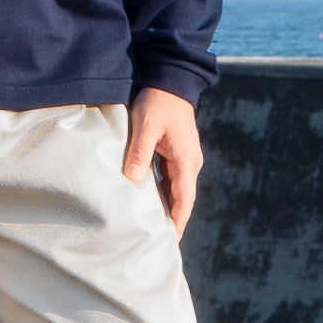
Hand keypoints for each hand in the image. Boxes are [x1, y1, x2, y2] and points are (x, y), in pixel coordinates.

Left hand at [122, 86, 202, 238]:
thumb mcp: (146, 127)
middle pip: (183, 199)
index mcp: (186, 161)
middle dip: (174, 221)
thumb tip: (132, 179)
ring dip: (169, 208)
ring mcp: (185, 157)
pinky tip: (150, 201)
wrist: (170, 80)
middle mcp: (190, 163)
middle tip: (160, 242)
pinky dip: (164, 193)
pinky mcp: (177, 152)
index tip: (169, 242)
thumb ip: (139, 153)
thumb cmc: (158, 102)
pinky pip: (172, 179)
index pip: (184, 200)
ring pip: (177, 190)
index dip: (178, 222)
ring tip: (154, 228)